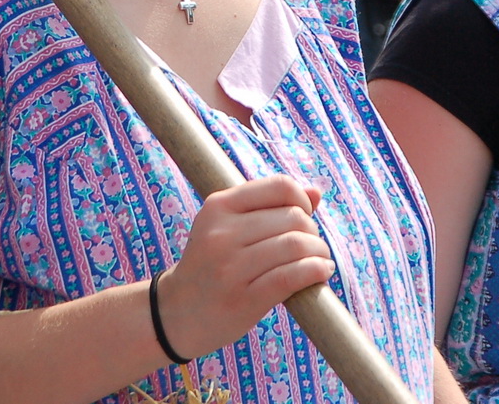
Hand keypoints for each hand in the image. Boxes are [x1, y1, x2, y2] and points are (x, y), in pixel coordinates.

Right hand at [155, 175, 334, 360]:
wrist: (178, 312)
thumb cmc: (213, 264)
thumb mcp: (228, 227)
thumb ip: (270, 206)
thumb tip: (316, 191)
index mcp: (219, 206)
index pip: (280, 186)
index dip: (303, 199)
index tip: (304, 217)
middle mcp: (221, 233)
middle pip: (293, 218)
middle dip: (312, 232)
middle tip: (312, 247)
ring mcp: (230, 267)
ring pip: (296, 245)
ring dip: (319, 253)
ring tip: (320, 261)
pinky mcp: (243, 299)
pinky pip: (291, 277)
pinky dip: (315, 272)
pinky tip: (321, 274)